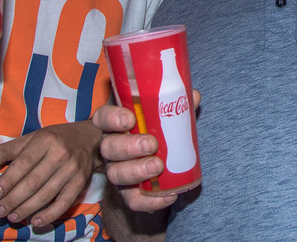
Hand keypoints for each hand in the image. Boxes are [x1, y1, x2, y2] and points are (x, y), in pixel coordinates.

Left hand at [0, 121, 101, 226]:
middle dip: (14, 199)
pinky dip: (50, 214)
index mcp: (45, 140)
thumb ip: (6, 151)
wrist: (90, 139)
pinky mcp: (81, 182)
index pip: (23, 162)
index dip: (9, 179)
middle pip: (33, 181)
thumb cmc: (55, 139)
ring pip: (46, 193)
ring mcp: (72, 169)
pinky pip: (65, 202)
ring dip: (27, 208)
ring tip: (12, 217)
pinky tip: (36, 221)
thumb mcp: (31, 138)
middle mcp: (60, 154)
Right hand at [94, 89, 200, 212]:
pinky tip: (169, 196)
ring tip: (158, 166)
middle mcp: (111, 148)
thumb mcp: (163, 116)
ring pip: (115, 174)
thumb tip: (194, 95)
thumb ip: (176, 105)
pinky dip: (150, 201)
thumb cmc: (155, 131)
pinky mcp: (128, 193)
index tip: (130, 119)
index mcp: (115, 125)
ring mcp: (117, 171)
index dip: (112, 118)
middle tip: (151, 144)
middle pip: (108, 148)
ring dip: (136, 171)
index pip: (103, 118)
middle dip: (128, 146)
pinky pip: (133, 201)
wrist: (154, 162)